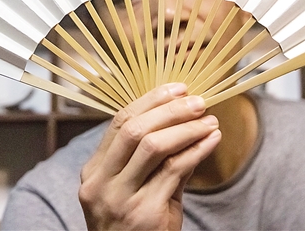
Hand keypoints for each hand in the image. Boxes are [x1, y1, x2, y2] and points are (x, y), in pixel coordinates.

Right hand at [79, 83, 220, 230]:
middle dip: (169, 110)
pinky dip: (197, 150)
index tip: (177, 88)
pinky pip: (175, 171)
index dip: (150, 101)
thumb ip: (154, 159)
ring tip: (209, 119)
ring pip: (153, 146)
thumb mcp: (135, 191)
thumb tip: (184, 118)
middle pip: (133, 130)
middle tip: (198, 100)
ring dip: (186, 127)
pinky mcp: (144, 215)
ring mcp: (120, 200)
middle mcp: (100, 184)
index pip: (119, 122)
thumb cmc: (135, 230)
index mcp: (93, 172)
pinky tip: (212, 140)